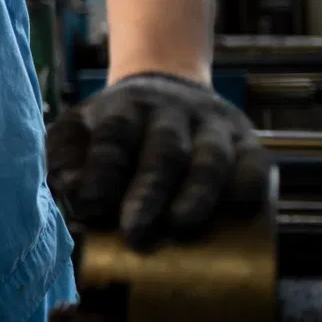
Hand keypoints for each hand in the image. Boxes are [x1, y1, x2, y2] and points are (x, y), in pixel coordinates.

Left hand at [45, 72, 271, 248]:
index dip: (101, 172)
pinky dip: (248, 186)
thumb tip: (74, 198)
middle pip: (164, 150)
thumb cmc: (113, 129)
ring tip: (182, 226)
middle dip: (149, 193)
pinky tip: (238, 212)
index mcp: (125, 109)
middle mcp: (172, 112)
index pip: (113, 136)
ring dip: (198, 194)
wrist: (165, 89)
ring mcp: (214, 126)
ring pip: (211, 157)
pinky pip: (256, 164)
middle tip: (134, 232)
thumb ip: (65, 163)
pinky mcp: (248, 142)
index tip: (88, 209)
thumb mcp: (77, 132)